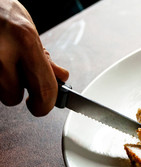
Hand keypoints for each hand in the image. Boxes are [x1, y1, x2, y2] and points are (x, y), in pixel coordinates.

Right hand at [0, 0, 68, 115]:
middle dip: (21, 94)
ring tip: (4, 61)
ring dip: (4, 83)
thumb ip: (44, 57)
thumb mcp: (28, 29)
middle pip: (14, 98)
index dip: (46, 104)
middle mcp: (1, 53)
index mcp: (25, 41)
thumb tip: (60, 77)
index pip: (45, 88)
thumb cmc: (1, 12)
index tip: (44, 106)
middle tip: (23, 84)